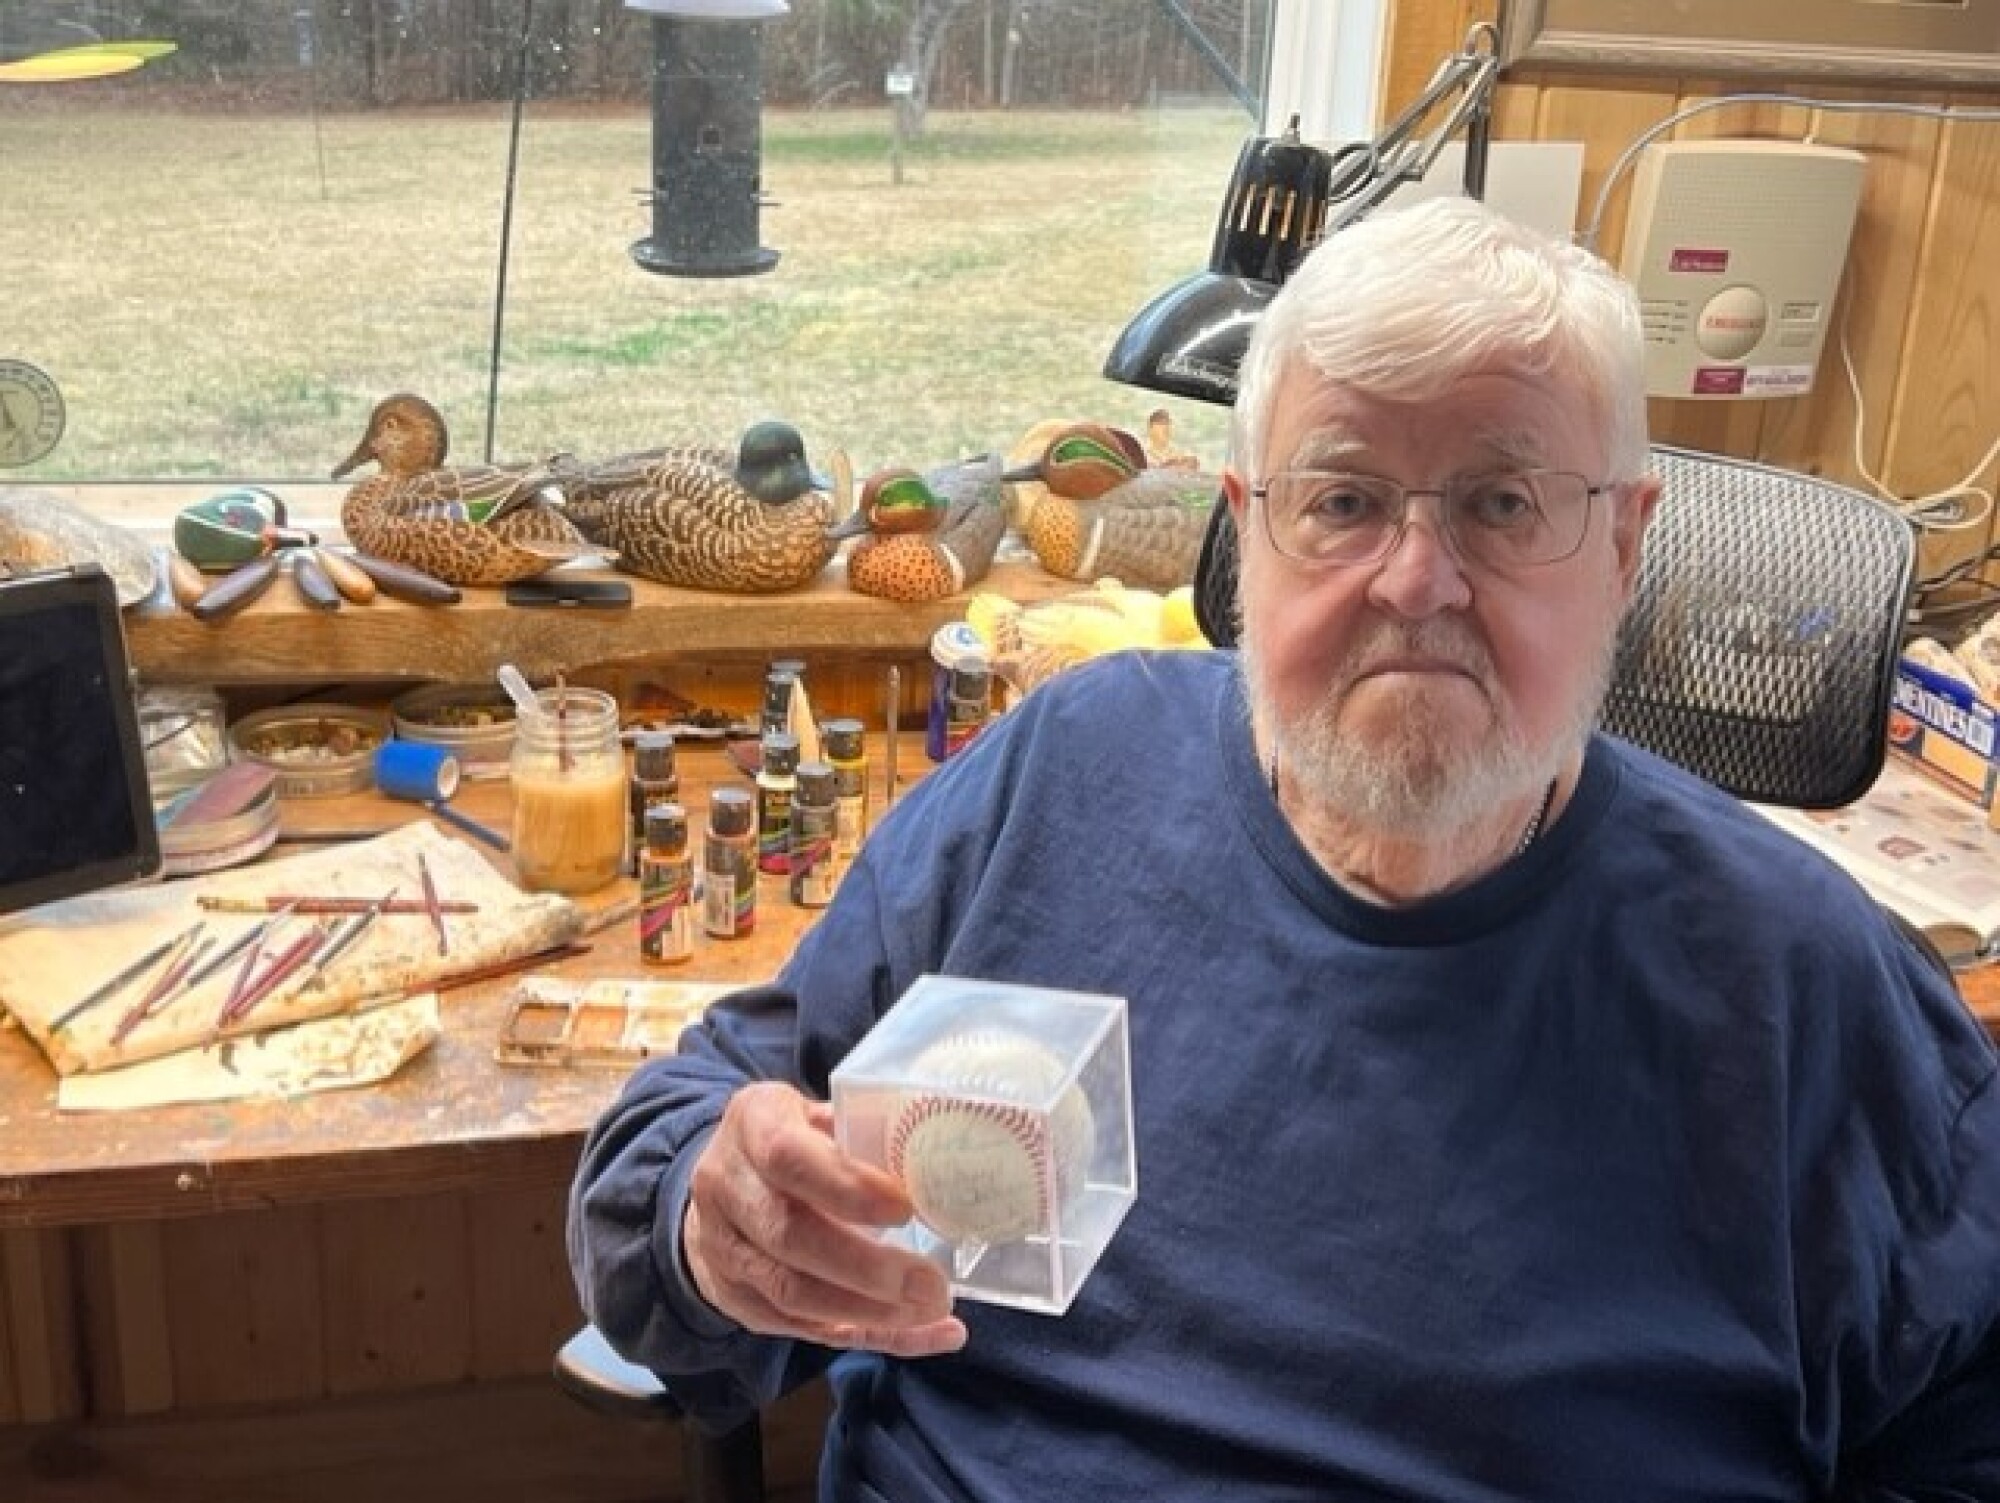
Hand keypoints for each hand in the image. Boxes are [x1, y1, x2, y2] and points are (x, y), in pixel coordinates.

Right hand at [684, 1082, 967, 1357]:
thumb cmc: (798, 1139)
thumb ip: (865, 1136)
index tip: (904, 1209)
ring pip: (790, 1294)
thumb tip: (933, 1171)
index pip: (788, 1157)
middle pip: (789, 1236)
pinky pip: (800, 1327)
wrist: (727, 1178)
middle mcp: (725, 1186)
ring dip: (868, 1311)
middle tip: (932, 1284)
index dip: (847, 1187)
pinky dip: (865, 1334)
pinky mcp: (734, 1298)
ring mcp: (721, 1249)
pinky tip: (916, 1332)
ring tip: (930, 1310)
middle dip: (867, 1268)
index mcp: (751, 1123)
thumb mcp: (822, 1114)